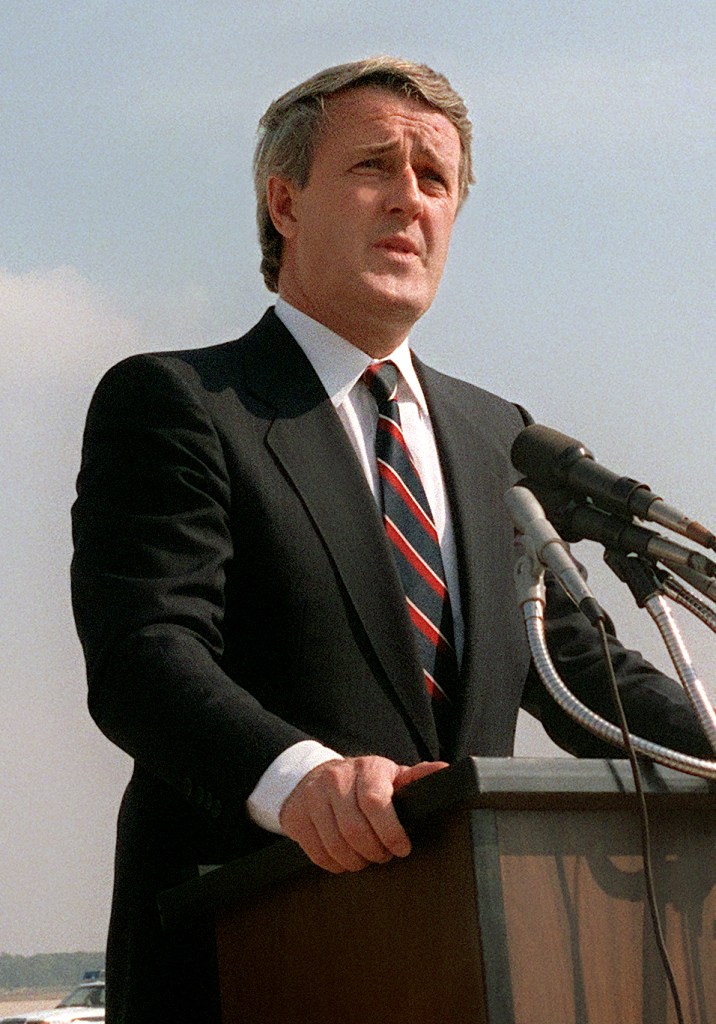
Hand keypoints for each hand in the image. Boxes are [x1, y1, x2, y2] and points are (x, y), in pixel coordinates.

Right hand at [278, 755, 447, 872]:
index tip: (402, 848)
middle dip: (374, 852)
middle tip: (383, 856)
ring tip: (365, 859)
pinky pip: (317, 853)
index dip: (390, 832)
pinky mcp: (297, 817)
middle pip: (355, 829)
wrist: (313, 777)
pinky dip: (335, 864)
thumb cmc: (362, 782)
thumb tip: (446, 771)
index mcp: (366, 769)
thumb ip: (417, 777)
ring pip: (336, 844)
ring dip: (355, 861)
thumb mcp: (390, 776)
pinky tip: (345, 860)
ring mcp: (313, 797)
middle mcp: (337, 779)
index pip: (376, 802)